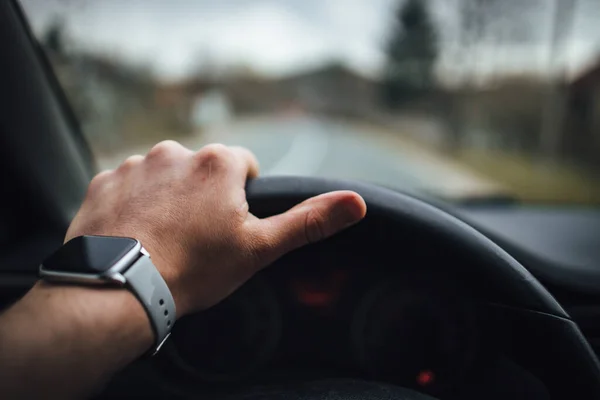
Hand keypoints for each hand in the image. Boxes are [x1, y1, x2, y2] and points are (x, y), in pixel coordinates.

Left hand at [66, 141, 365, 316]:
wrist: (121, 288)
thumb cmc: (195, 268)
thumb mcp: (260, 248)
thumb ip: (309, 221)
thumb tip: (356, 202)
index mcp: (218, 163)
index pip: (242, 166)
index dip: (240, 197)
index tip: (228, 225)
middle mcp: (176, 151)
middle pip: (201, 169)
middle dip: (202, 195)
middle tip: (196, 236)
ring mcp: (135, 164)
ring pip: (164, 176)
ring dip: (167, 198)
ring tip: (164, 237)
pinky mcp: (104, 180)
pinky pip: (127, 186)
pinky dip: (133, 204)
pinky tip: (135, 233)